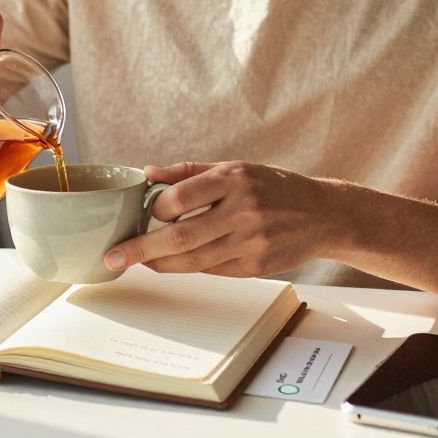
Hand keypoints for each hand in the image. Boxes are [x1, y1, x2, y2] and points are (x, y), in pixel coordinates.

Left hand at [104, 161, 337, 277]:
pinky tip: (176, 262)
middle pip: (181, 236)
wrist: (324, 215)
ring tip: (139, 262)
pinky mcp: (256, 267)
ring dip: (160, 264)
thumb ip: (188, 171)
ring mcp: (251, 242)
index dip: (154, 210)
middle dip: (141, 250)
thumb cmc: (272, 187)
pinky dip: (190, 266)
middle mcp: (243, 210)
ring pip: (193, 261)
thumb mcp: (234, 167)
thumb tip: (146, 173)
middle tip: (113, 258)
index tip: (144, 214)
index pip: (180, 198)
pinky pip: (212, 270)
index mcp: (234, 179)